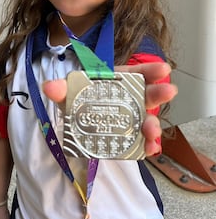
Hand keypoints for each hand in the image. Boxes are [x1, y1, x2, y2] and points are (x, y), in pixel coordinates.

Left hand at [42, 62, 177, 156]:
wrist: (76, 124)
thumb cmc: (78, 101)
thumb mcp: (69, 93)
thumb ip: (62, 89)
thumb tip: (49, 86)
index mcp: (117, 83)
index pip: (137, 73)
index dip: (150, 70)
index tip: (163, 69)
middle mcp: (130, 99)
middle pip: (147, 95)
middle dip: (158, 93)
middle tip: (169, 91)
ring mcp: (132, 119)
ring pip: (147, 120)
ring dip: (153, 125)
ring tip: (152, 131)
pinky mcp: (130, 139)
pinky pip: (142, 142)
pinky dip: (147, 146)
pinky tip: (149, 149)